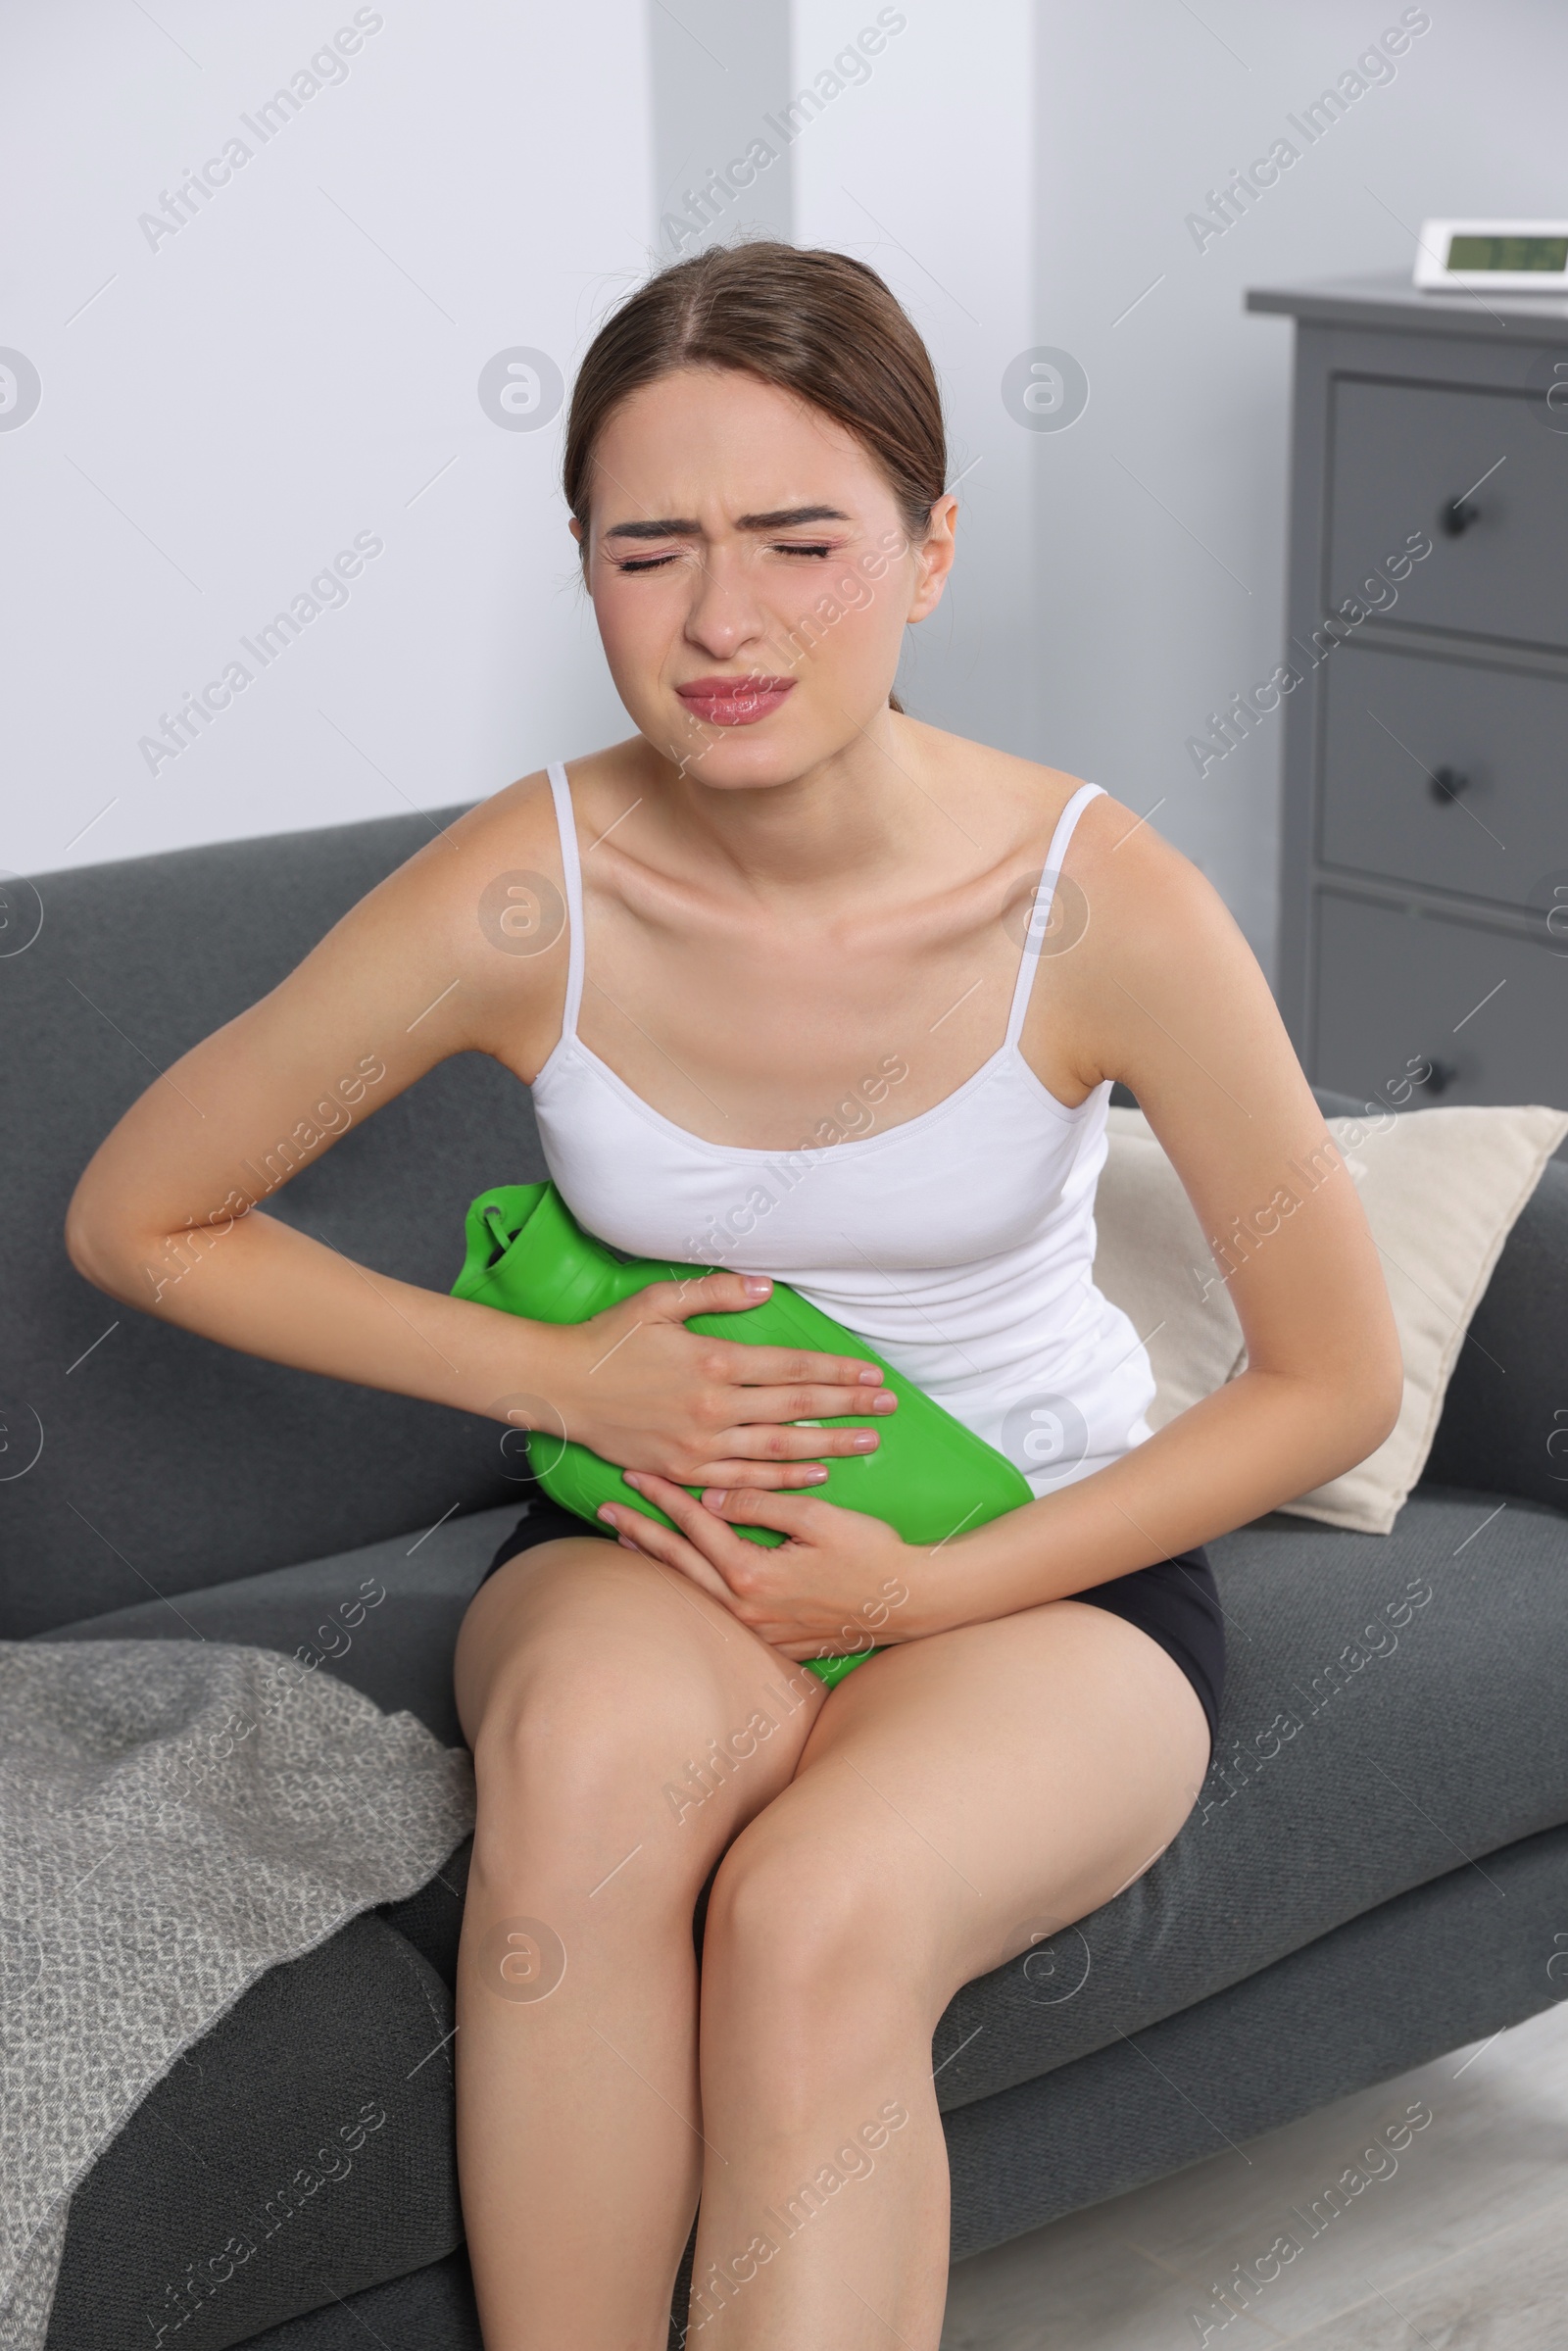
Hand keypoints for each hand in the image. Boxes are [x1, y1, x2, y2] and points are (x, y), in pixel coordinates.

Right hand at [532, 1272, 898, 1490]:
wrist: (559, 1388)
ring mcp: (699, 1444)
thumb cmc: (608, 1339)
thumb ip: (715, 1293)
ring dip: (828, 1447)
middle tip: (888, 1408)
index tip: (872, 1375)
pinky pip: (745, 1479)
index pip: (791, 1368)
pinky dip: (783, 1478)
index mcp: (711, 1361)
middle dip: (848, 1408)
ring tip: (867, 1443)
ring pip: (778, 1448)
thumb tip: (766, 1287)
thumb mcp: (657, 1302)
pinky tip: (815, 1474)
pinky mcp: (684, 1470)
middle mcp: (711, 1407)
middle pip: (796, 1408)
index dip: (836, 1372)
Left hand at [598, 1473, 916, 1663]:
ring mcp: (758, 1630)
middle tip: (607, 1508)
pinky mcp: (775, 1639)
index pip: (695, 1528)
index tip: (636, 1474)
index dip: (664, 1497)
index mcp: (753, 1575)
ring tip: (629, 1540)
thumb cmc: (872, 1554)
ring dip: (661, 1562)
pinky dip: (694, 1587)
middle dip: (642, 1532)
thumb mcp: (819, 1517)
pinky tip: (682, 1576)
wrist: (912, 1603)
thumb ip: (760, 1505)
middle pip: (680, 1564)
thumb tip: (713, 1497)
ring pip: (694, 1591)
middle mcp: (747, 1609)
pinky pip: (719, 1610)